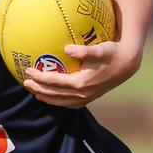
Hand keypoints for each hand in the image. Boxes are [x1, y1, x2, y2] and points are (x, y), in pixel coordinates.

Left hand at [22, 41, 140, 108]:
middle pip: (54, 94)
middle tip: (25, 82)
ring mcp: (86, 98)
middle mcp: (82, 93)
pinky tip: (51, 96)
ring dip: (46, 97)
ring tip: (35, 92)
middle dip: (38, 89)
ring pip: (60, 101)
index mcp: (81, 82)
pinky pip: (69, 104)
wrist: (127, 64)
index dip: (39, 78)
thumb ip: (83, 50)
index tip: (28, 71)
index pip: (54, 82)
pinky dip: (58, 101)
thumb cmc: (111, 53)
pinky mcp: (89, 98)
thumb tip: (66, 49)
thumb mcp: (99, 49)